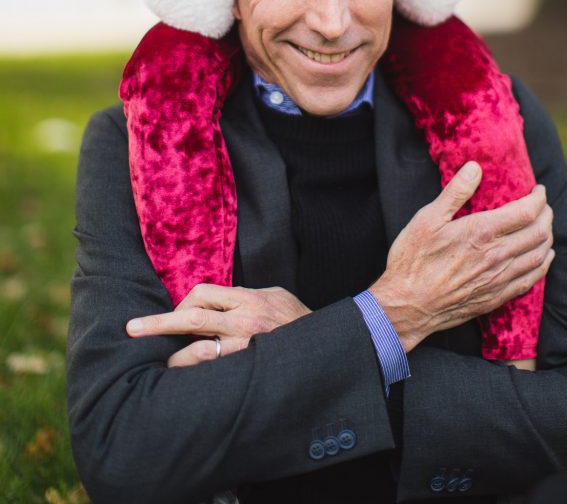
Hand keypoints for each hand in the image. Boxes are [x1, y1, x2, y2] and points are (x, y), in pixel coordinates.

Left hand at [126, 284, 310, 367]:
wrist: (322, 349)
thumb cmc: (296, 319)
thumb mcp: (273, 295)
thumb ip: (242, 297)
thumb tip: (212, 300)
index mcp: (247, 299)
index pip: (201, 295)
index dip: (181, 304)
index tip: (174, 314)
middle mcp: (243, 323)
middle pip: (191, 318)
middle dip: (158, 324)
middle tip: (132, 329)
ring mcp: (245, 350)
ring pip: (198, 352)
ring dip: (174, 359)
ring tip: (159, 365)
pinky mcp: (248, 370)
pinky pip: (214, 374)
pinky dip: (196, 376)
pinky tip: (184, 383)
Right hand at [370, 162, 553, 352]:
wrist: (408, 306)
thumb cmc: (413, 261)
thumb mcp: (427, 219)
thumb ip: (455, 192)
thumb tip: (475, 167)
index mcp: (480, 233)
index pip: (525, 213)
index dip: (538, 199)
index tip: (539, 190)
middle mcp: (496, 256)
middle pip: (538, 233)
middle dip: (546, 215)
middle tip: (544, 205)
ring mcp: (498, 279)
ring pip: (538, 256)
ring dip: (547, 237)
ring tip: (546, 225)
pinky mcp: (496, 297)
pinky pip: (531, 280)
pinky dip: (543, 265)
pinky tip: (544, 257)